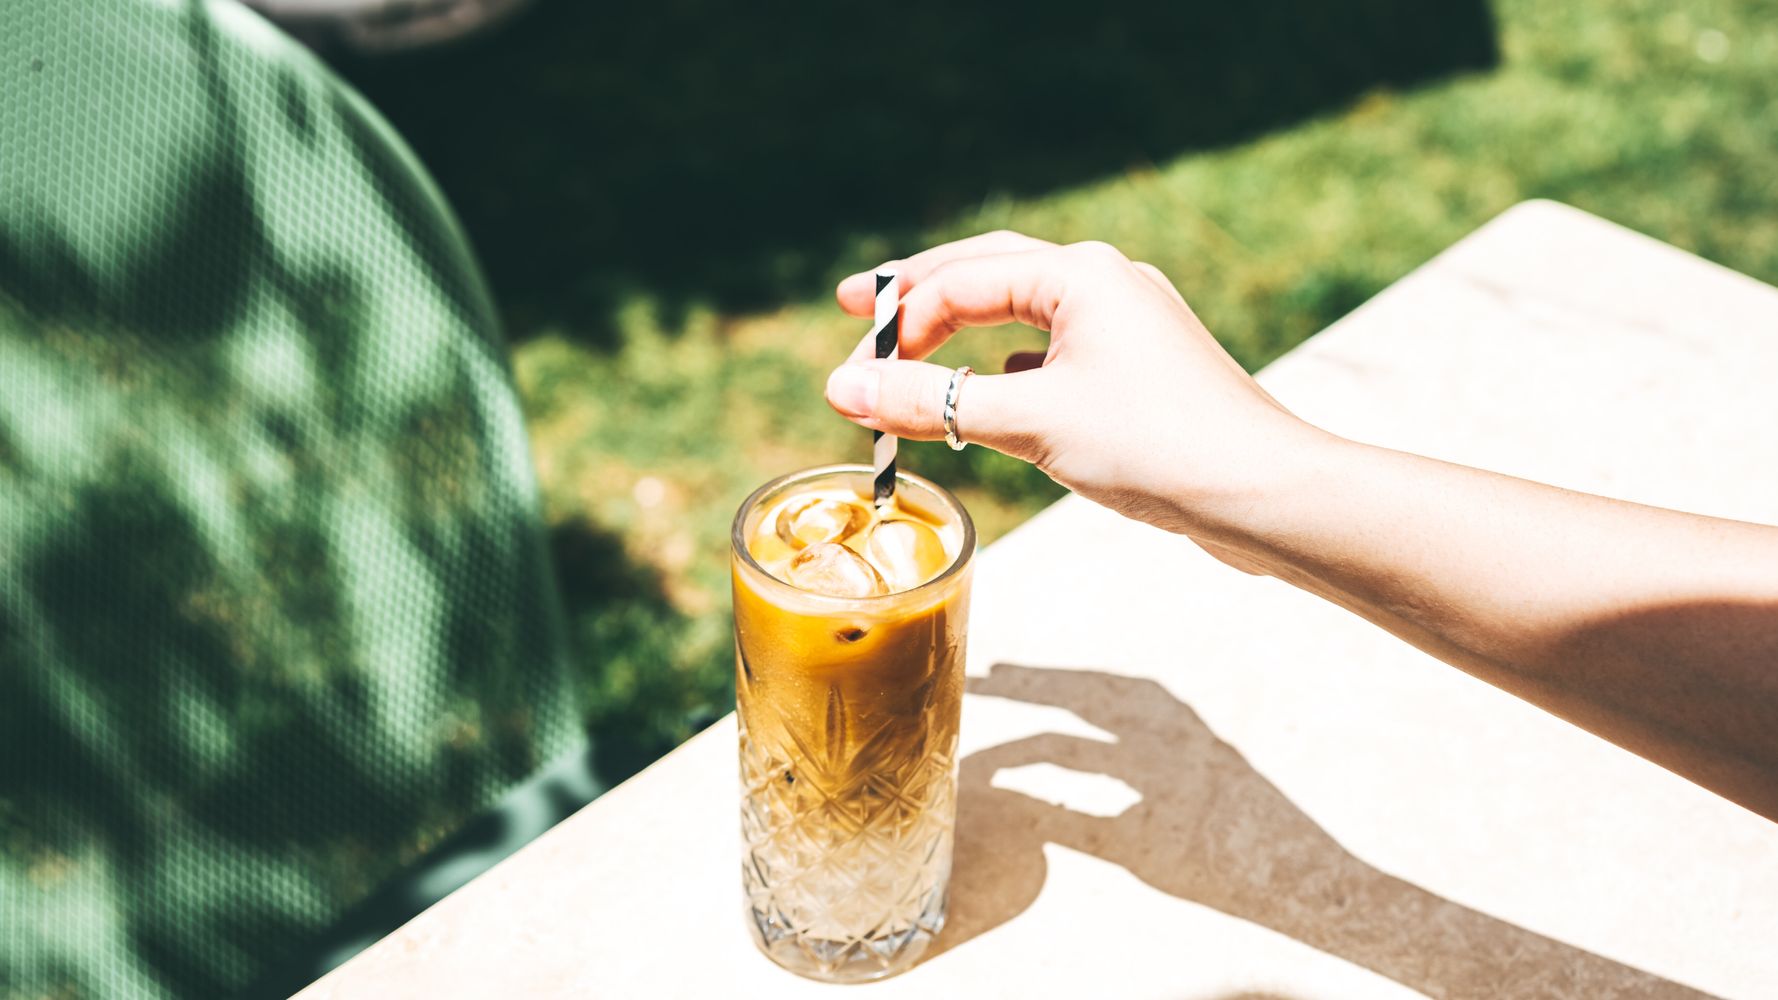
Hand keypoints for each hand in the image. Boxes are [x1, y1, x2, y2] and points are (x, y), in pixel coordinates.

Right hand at [827, 231, 1322, 565]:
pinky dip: (1006, 371)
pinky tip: (990, 398)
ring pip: (1022, 316)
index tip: (850, 376)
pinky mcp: (1139, 372)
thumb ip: (934, 403)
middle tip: (858, 310)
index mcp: (1079, 273)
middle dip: (922, 297)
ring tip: (912, 358)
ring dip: (963, 337)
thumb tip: (842, 391)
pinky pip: (1053, 355)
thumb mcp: (1030, 422)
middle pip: (988, 273)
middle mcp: (1104, 283)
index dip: (896, 326)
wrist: (1262, 493)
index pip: (960, 281)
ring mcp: (1126, 326)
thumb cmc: (1156, 446)